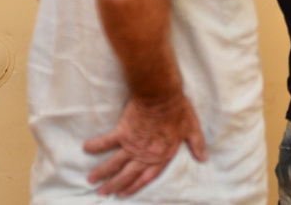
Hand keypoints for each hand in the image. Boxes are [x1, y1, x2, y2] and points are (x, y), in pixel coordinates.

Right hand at [83, 95, 207, 197]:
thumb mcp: (192, 128)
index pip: (147, 177)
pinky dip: (96, 145)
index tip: (123, 195)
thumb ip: (197, 144)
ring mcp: (133, 144)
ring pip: (115, 163)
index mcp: (161, 155)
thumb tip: (204, 158)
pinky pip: (106, 141)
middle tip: (102, 193)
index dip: (135, 187)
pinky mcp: (123, 132)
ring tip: (91, 180)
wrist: (162, 95)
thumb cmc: (179, 110)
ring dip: (103, 172)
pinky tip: (86, 148)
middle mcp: (145, 154)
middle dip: (114, 185)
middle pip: (128, 174)